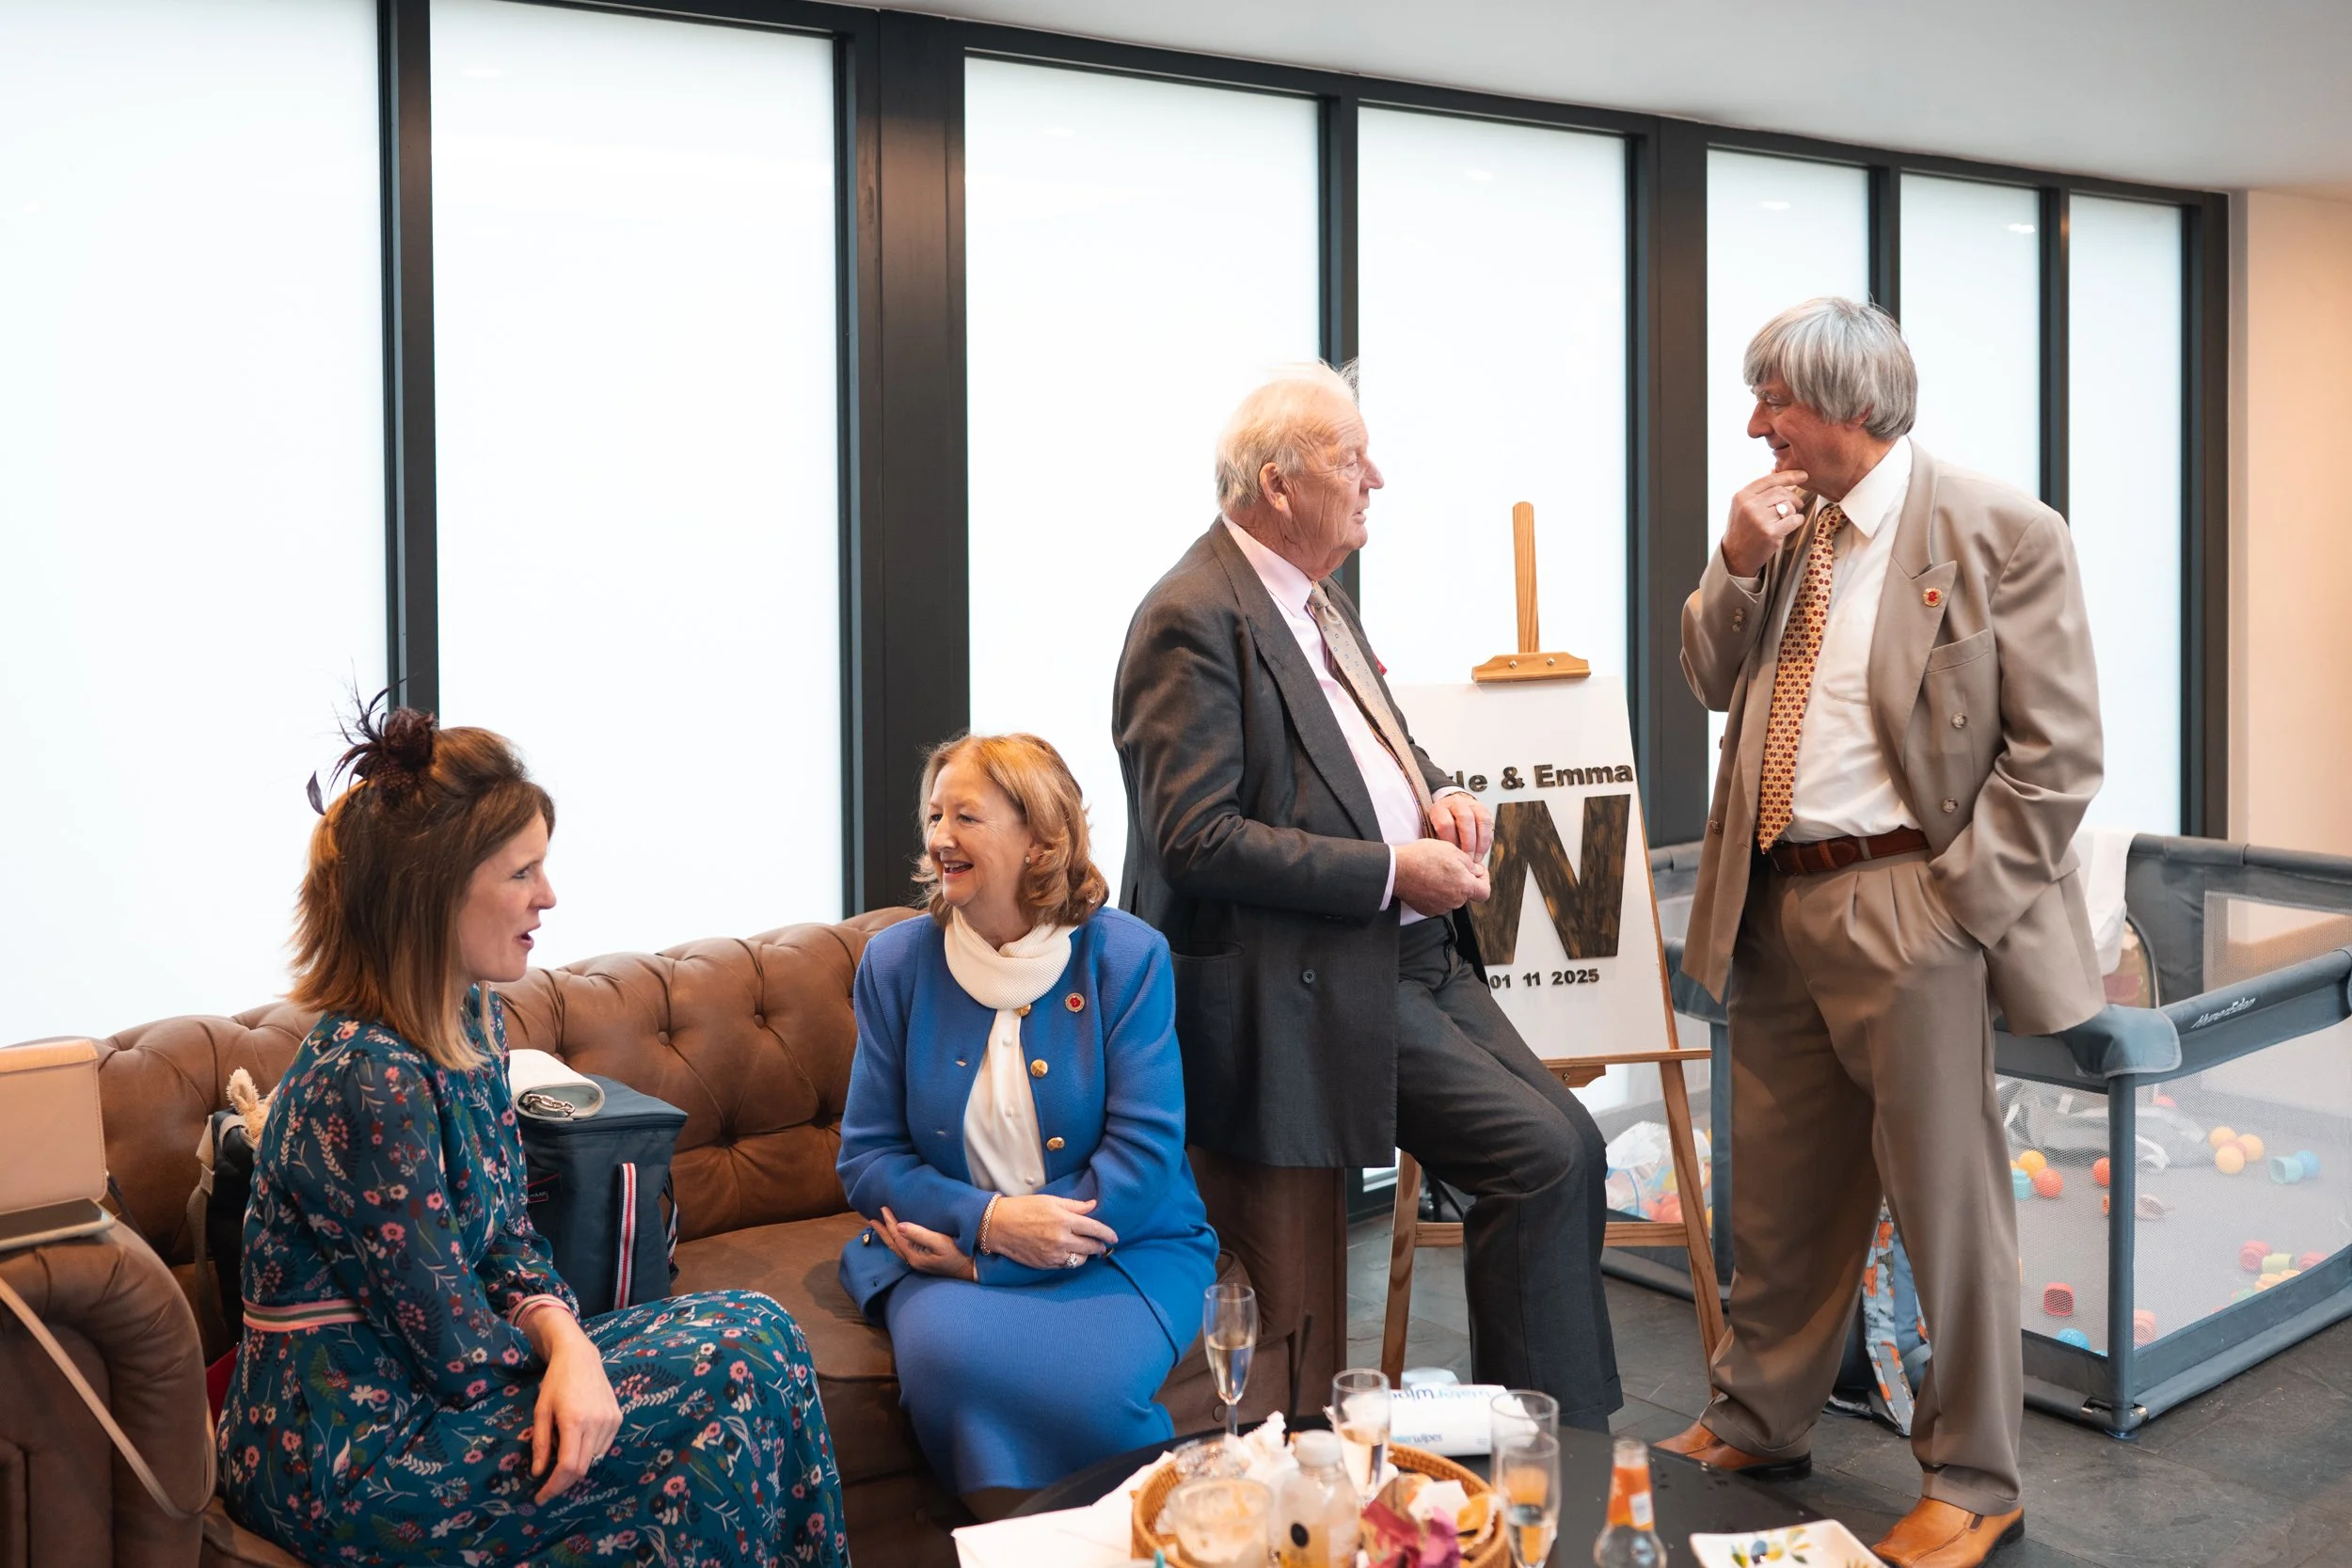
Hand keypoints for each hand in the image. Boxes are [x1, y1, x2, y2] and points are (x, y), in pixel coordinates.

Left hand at [528, 1317, 620, 1503]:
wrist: (581, 1357)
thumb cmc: (556, 1382)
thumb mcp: (541, 1411)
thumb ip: (541, 1444)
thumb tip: (539, 1473)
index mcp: (575, 1421)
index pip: (568, 1467)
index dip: (554, 1487)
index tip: (541, 1497)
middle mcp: (597, 1423)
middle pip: (583, 1468)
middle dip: (564, 1483)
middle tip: (548, 1488)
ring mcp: (611, 1421)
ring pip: (594, 1460)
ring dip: (576, 1468)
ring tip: (561, 1460)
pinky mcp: (618, 1418)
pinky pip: (603, 1447)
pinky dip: (588, 1454)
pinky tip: (577, 1445)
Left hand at [877, 1206, 976, 1278]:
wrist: (971, 1269)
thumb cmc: (959, 1254)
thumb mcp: (940, 1242)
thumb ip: (919, 1234)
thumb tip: (900, 1225)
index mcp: (914, 1255)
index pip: (897, 1236)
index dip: (889, 1222)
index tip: (883, 1208)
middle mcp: (913, 1260)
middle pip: (893, 1243)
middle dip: (882, 1231)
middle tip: (872, 1219)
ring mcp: (918, 1261)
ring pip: (897, 1247)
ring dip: (888, 1236)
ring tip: (880, 1227)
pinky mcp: (924, 1260)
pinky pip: (904, 1249)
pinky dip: (897, 1241)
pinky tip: (899, 1237)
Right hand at [984, 1195, 1117, 1270]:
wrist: (998, 1225)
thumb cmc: (1024, 1208)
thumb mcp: (1050, 1201)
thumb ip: (1074, 1206)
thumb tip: (1093, 1205)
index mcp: (1064, 1220)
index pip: (1095, 1229)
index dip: (1107, 1234)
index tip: (1114, 1237)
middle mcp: (1061, 1239)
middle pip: (1090, 1247)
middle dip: (1099, 1246)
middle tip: (1101, 1244)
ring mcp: (1053, 1254)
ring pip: (1080, 1259)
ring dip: (1086, 1255)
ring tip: (1085, 1249)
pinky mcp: (1045, 1264)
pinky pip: (1065, 1265)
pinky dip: (1071, 1260)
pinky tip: (1069, 1253)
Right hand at [1394, 837, 1490, 916]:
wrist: (1397, 870)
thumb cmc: (1423, 857)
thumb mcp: (1451, 850)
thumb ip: (1470, 863)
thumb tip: (1477, 871)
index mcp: (1465, 886)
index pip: (1485, 892)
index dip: (1484, 880)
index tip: (1477, 872)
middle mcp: (1455, 901)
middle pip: (1467, 893)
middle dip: (1463, 880)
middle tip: (1451, 866)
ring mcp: (1441, 907)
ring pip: (1452, 898)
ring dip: (1449, 887)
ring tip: (1436, 872)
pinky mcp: (1428, 910)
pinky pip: (1438, 902)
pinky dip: (1436, 894)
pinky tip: (1427, 881)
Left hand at [1427, 792, 1493, 862]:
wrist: (1450, 811)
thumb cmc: (1439, 827)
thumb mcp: (1432, 832)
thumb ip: (1439, 842)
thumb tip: (1448, 859)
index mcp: (1440, 808)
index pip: (1446, 823)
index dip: (1451, 841)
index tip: (1453, 855)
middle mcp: (1457, 803)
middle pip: (1465, 818)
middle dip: (1468, 842)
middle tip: (1468, 858)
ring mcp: (1472, 805)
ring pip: (1482, 820)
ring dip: (1481, 842)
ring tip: (1476, 858)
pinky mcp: (1484, 810)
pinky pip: (1490, 824)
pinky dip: (1487, 841)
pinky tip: (1481, 852)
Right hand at [1720, 468, 1811, 578]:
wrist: (1735, 555)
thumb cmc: (1743, 528)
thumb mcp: (1743, 505)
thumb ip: (1759, 489)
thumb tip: (1775, 468)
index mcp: (1742, 496)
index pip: (1770, 479)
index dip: (1789, 476)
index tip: (1803, 475)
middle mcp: (1749, 506)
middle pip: (1781, 492)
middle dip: (1793, 497)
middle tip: (1796, 504)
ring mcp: (1759, 520)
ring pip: (1788, 506)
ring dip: (1793, 511)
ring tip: (1787, 517)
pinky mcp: (1770, 533)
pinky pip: (1793, 520)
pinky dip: (1797, 520)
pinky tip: (1792, 524)